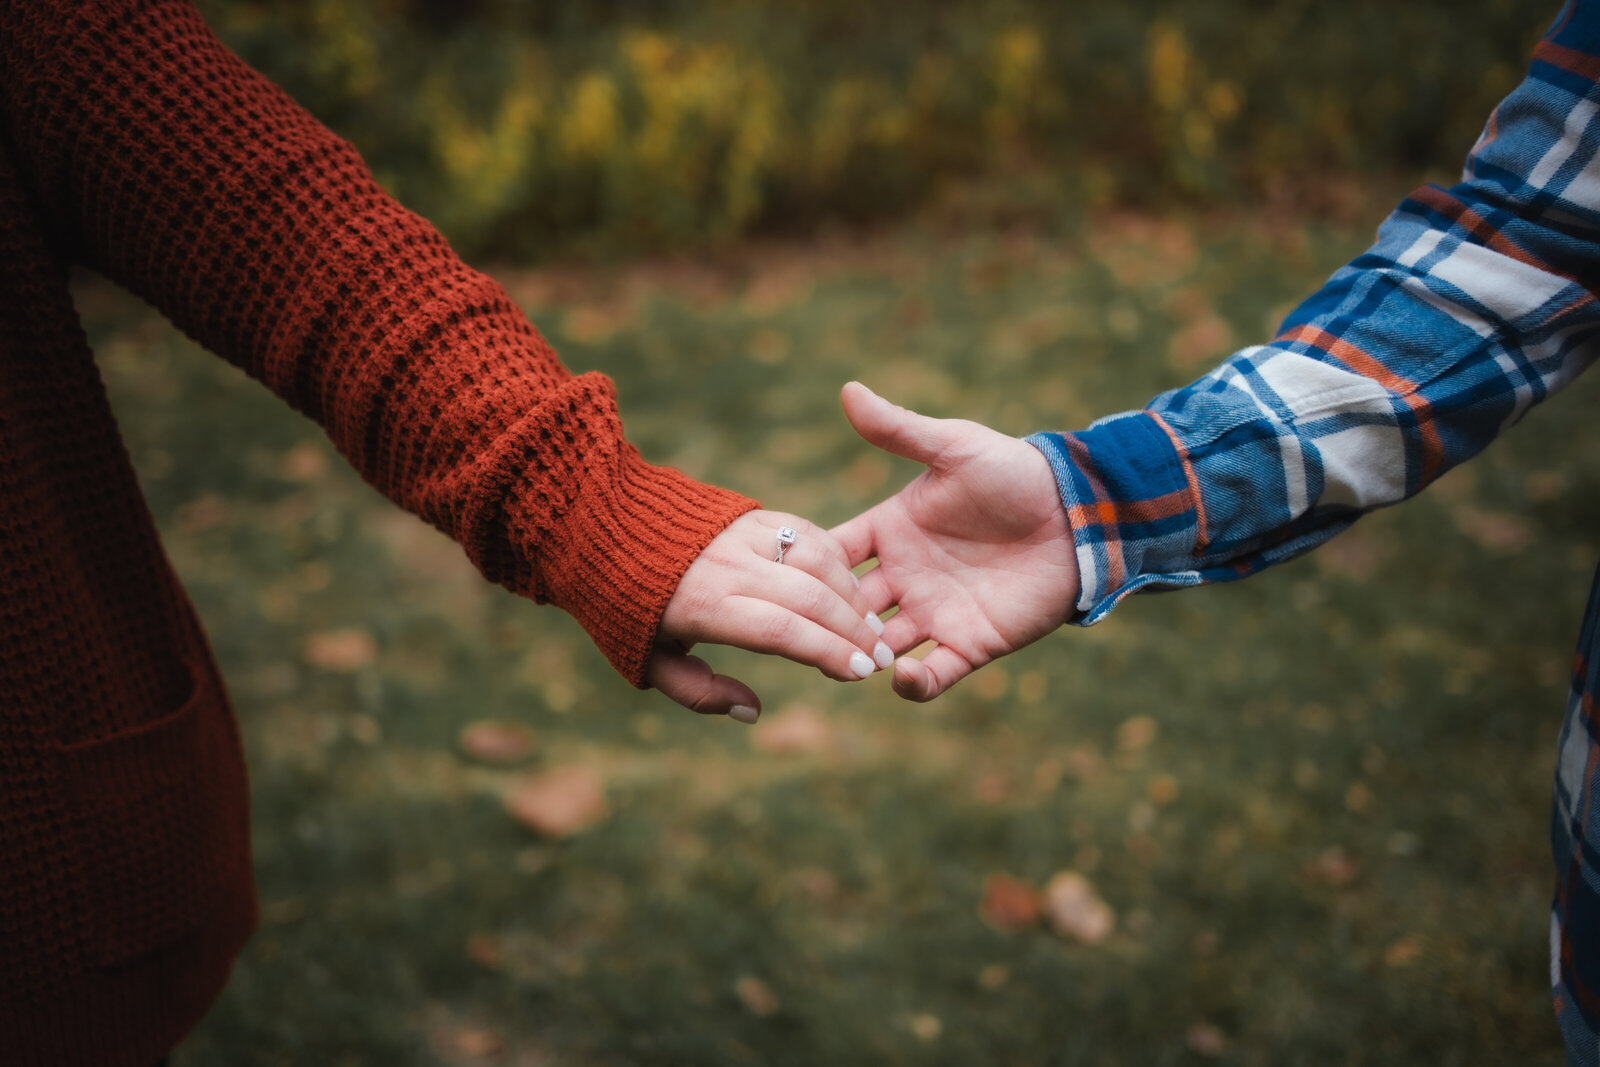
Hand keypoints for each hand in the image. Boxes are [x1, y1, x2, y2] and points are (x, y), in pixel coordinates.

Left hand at [645, 510, 892, 721]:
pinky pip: (809, 534)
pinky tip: (851, 590)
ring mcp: (744, 533)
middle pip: (810, 597)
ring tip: (872, 628)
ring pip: (818, 560)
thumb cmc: (623, 605)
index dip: (828, 654)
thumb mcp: (647, 660)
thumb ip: (697, 692)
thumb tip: (752, 710)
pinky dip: (838, 563)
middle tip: (882, 660)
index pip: (783, 631)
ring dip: (853, 596)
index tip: (860, 675)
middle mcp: (730, 564)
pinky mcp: (753, 514)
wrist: (601, 524)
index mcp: (703, 605)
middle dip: (854, 633)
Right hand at [831, 382, 1079, 700]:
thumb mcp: (953, 447)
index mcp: (890, 530)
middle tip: (810, 631)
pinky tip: (901, 675)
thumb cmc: (1014, 474)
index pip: (831, 555)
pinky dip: (912, 683)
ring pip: (878, 646)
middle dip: (825, 622)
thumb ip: (899, 429)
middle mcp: (904, 576)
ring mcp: (934, 612)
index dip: (806, 567)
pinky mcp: (969, 642)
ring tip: (853, 659)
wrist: (1079, 515)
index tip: (780, 576)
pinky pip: (932, 674)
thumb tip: (848, 391)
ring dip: (860, 656)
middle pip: (845, 608)